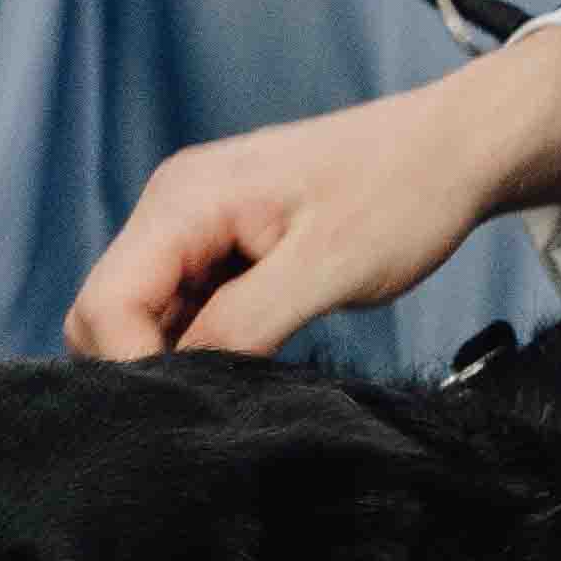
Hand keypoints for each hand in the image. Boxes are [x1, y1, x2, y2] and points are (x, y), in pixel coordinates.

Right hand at [67, 33, 560, 362]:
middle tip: (224, 403)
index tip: (199, 410)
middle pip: (105, 314)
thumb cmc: (403, 193)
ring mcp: (194, 225)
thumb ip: (244, 325)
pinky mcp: (221, 246)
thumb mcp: (327, 268)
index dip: (134, 369)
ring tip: (252, 379)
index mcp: (184, 200)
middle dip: (146, 367)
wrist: (455, 149)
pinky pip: (183, 308)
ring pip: (142, 317)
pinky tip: (260, 357)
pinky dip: (206, 343)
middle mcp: (173, 206)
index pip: (104, 306)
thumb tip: (184, 385)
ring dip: (181, 357)